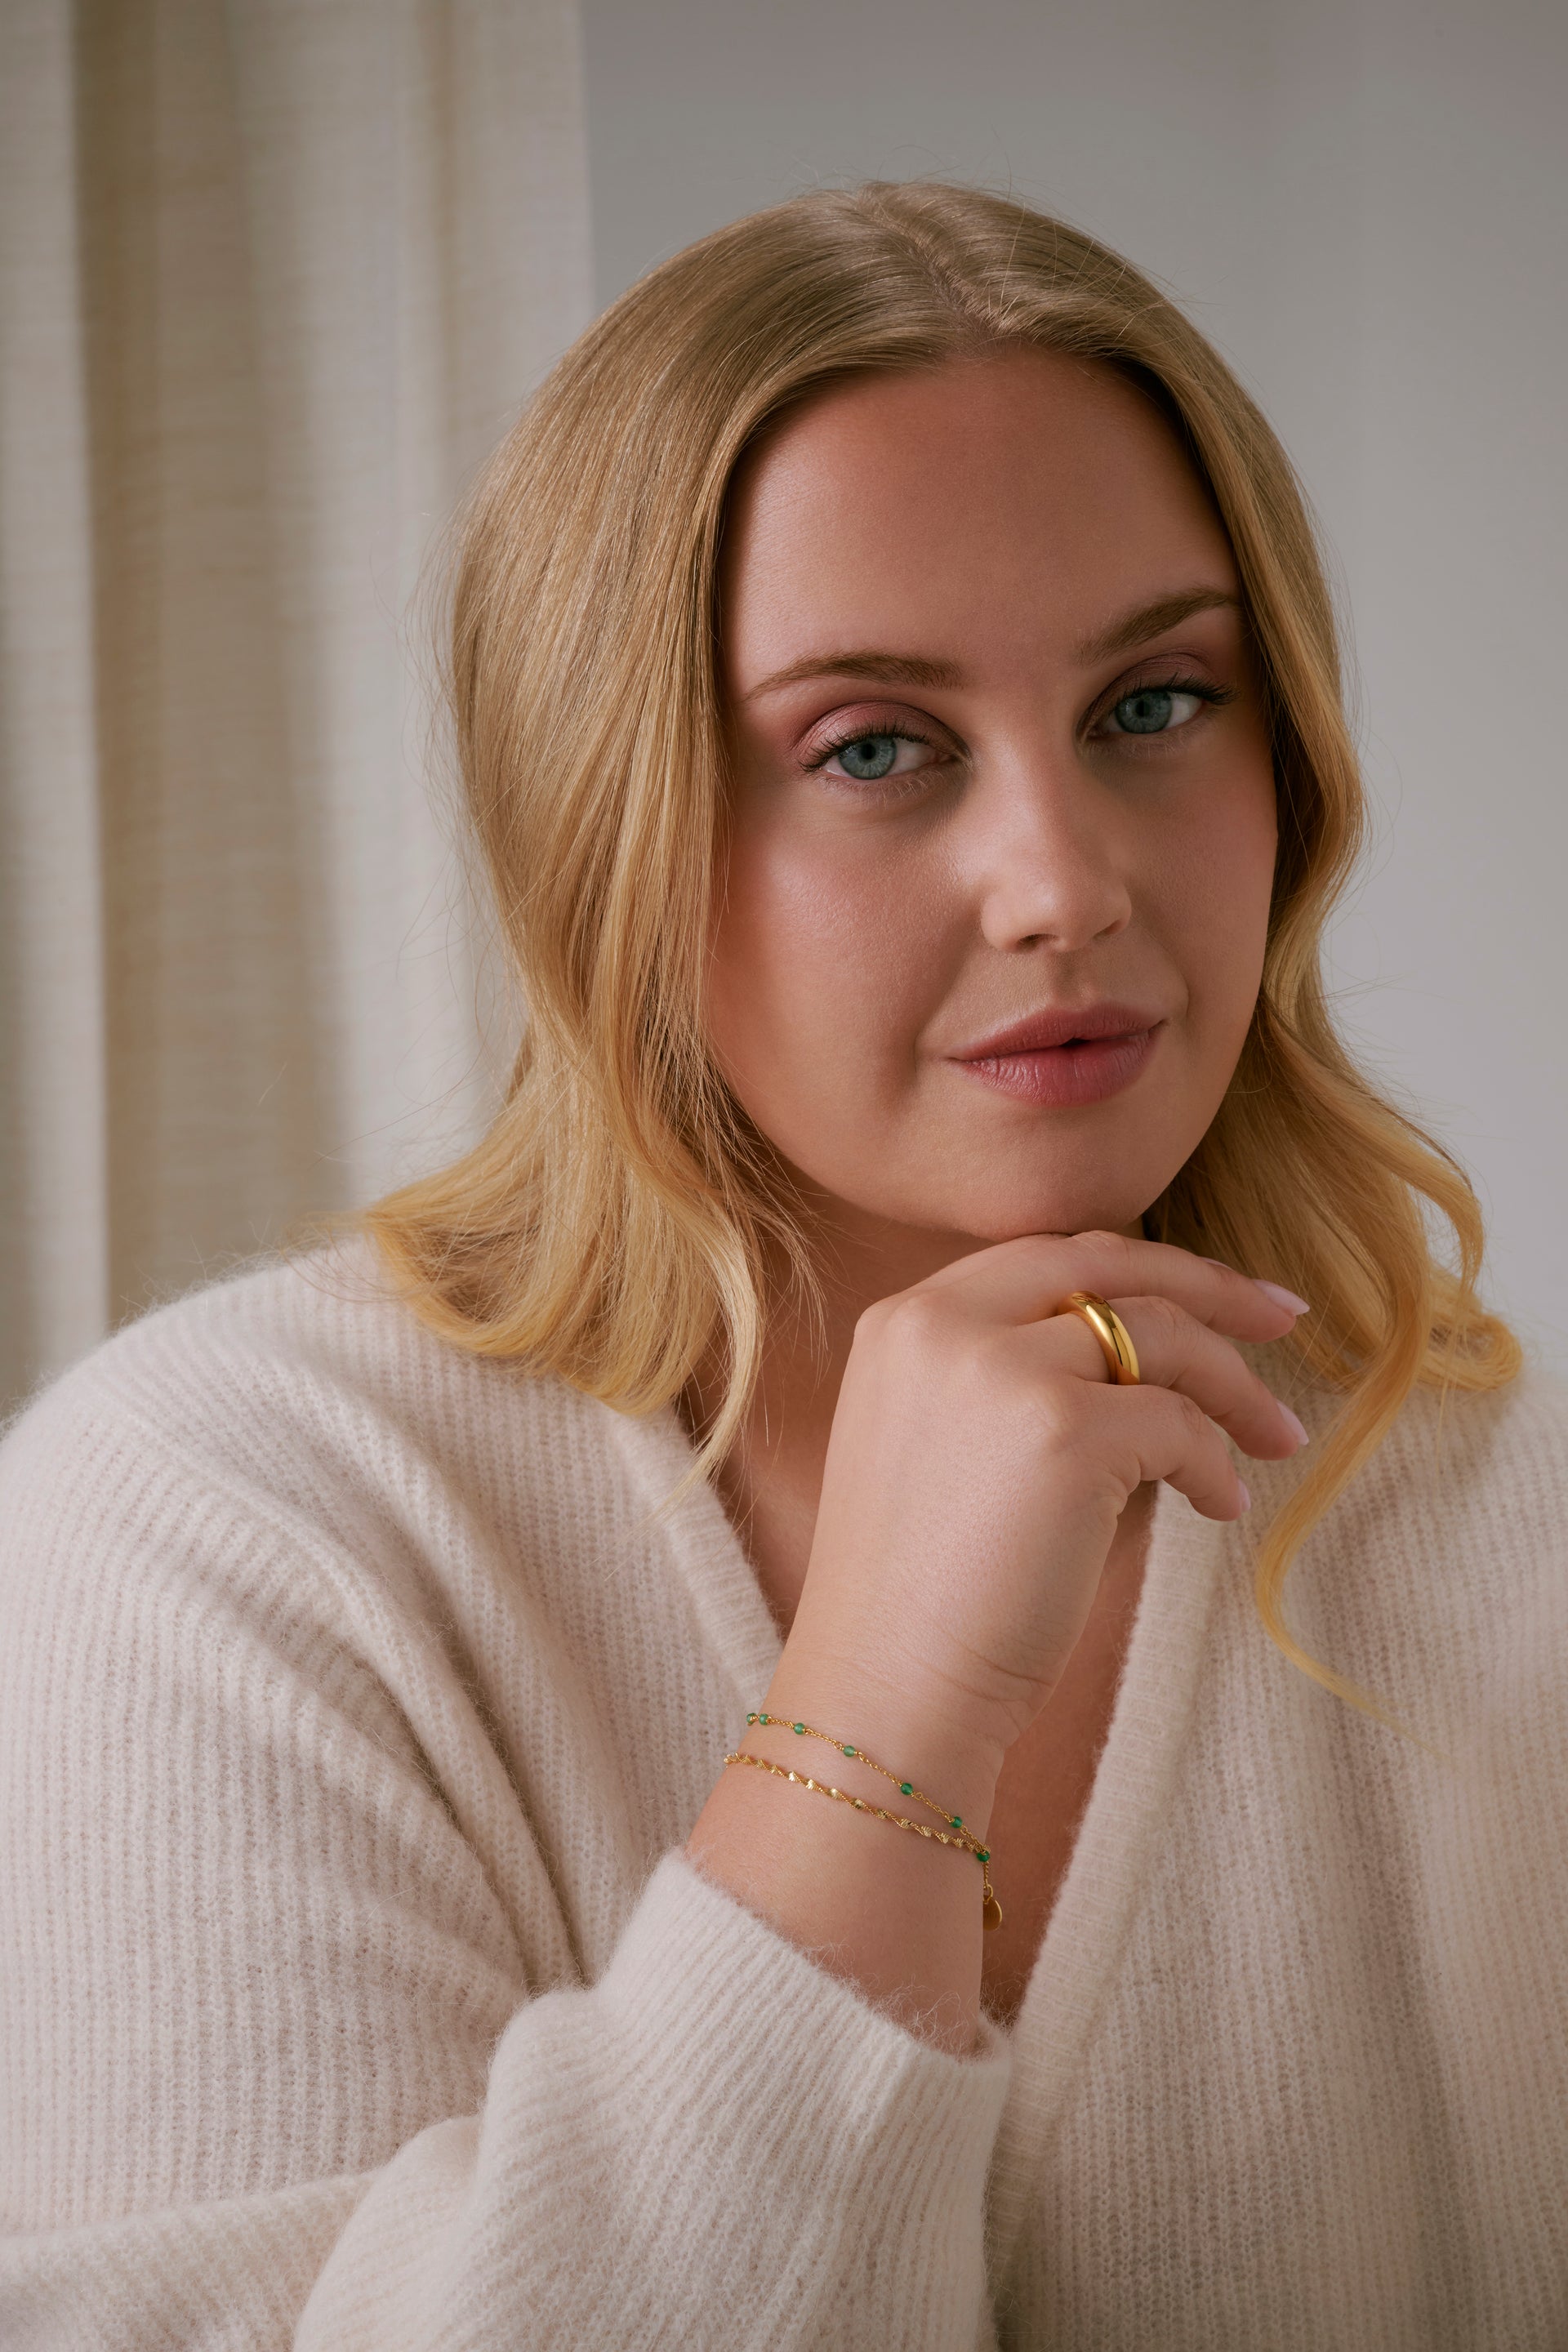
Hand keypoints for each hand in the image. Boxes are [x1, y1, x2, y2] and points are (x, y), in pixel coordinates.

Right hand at [773, 1231, 1306, 1805]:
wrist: (887, 1691)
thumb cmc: (923, 1594)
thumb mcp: (937, 1443)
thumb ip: (1003, 1374)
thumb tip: (1138, 1347)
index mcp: (906, 1321)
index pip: (1048, 1254)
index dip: (1142, 1265)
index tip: (1215, 1293)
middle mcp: (944, 1325)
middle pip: (1109, 1264)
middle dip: (1211, 1285)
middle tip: (1284, 1320)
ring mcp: (1002, 1372)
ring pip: (1160, 1335)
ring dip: (1235, 1387)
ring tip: (1277, 1440)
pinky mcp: (1064, 1434)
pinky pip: (1178, 1423)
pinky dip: (1217, 1463)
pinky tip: (1221, 1507)